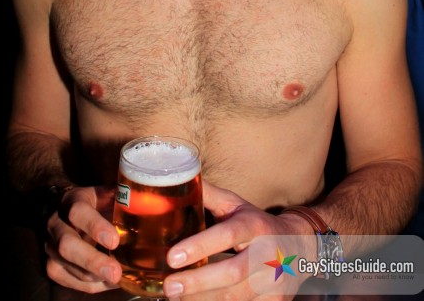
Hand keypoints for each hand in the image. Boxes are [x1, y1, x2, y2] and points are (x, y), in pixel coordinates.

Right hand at [45, 185, 122, 292]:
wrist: (71, 208)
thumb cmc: (99, 202)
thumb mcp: (111, 193)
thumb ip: (128, 196)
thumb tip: (155, 202)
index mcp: (73, 200)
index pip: (78, 212)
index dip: (94, 227)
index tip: (115, 241)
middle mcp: (56, 223)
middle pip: (67, 245)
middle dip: (93, 261)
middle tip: (116, 273)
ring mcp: (51, 246)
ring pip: (67, 266)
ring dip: (94, 277)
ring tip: (118, 280)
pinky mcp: (52, 265)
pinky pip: (70, 281)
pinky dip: (90, 286)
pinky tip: (108, 283)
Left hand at [163, 180, 309, 300]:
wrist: (300, 245)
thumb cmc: (258, 223)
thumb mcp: (236, 204)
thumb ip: (208, 195)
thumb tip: (180, 179)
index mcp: (255, 225)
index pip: (228, 234)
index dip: (200, 246)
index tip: (172, 256)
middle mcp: (267, 253)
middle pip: (232, 272)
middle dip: (198, 282)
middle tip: (169, 286)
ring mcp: (274, 281)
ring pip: (236, 296)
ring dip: (202, 299)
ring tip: (176, 297)